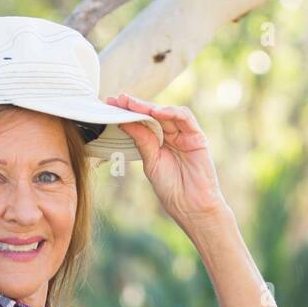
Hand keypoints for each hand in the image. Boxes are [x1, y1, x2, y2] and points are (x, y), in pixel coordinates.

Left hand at [104, 93, 226, 227]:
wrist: (191, 207)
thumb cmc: (172, 189)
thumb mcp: (151, 162)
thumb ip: (142, 141)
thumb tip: (125, 121)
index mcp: (159, 142)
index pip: (143, 122)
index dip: (128, 113)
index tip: (111, 105)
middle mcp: (172, 136)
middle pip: (154, 114)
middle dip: (136, 105)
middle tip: (119, 99)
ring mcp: (185, 135)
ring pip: (167, 113)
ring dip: (151, 107)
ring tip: (134, 105)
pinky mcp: (197, 137)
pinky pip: (185, 118)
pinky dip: (171, 112)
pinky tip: (157, 112)